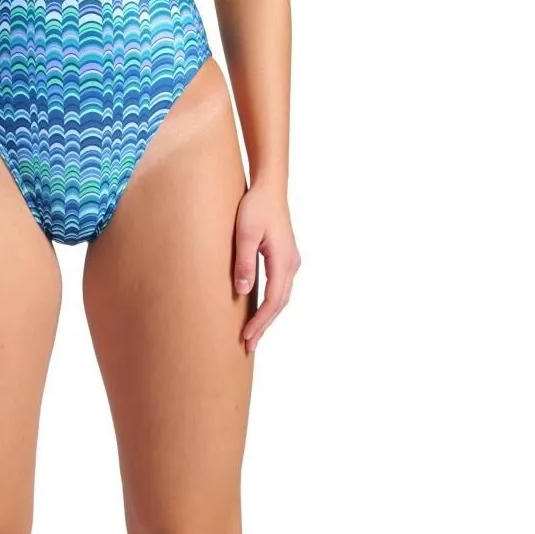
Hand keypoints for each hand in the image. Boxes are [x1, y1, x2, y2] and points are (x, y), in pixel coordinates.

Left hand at [232, 180, 300, 354]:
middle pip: (279, 304)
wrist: (269, 187)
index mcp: (283, 260)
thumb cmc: (255, 207)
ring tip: (253, 334)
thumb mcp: (244, 233)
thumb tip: (243, 292)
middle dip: (264, 326)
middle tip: (248, 346)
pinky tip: (260, 310)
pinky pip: (279, 287)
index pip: (273, 301)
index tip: (246, 338)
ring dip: (268, 317)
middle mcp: (291, 264)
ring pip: (281, 297)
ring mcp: (290, 260)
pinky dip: (270, 303)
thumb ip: (244, 262)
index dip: (260, 322)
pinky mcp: (285, 257)